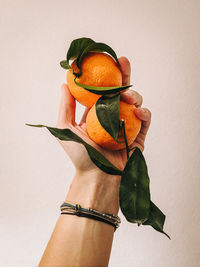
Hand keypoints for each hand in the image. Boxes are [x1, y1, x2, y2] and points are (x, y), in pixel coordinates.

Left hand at [56, 57, 150, 173]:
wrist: (96, 177)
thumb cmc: (80, 156)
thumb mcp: (65, 129)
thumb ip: (65, 107)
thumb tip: (63, 84)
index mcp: (97, 114)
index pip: (103, 91)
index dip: (105, 76)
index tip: (104, 60)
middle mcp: (112, 117)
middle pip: (120, 91)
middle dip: (124, 75)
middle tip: (123, 62)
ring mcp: (126, 125)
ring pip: (135, 102)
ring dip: (134, 95)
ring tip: (127, 96)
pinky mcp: (138, 135)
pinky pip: (144, 120)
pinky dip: (144, 113)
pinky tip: (138, 111)